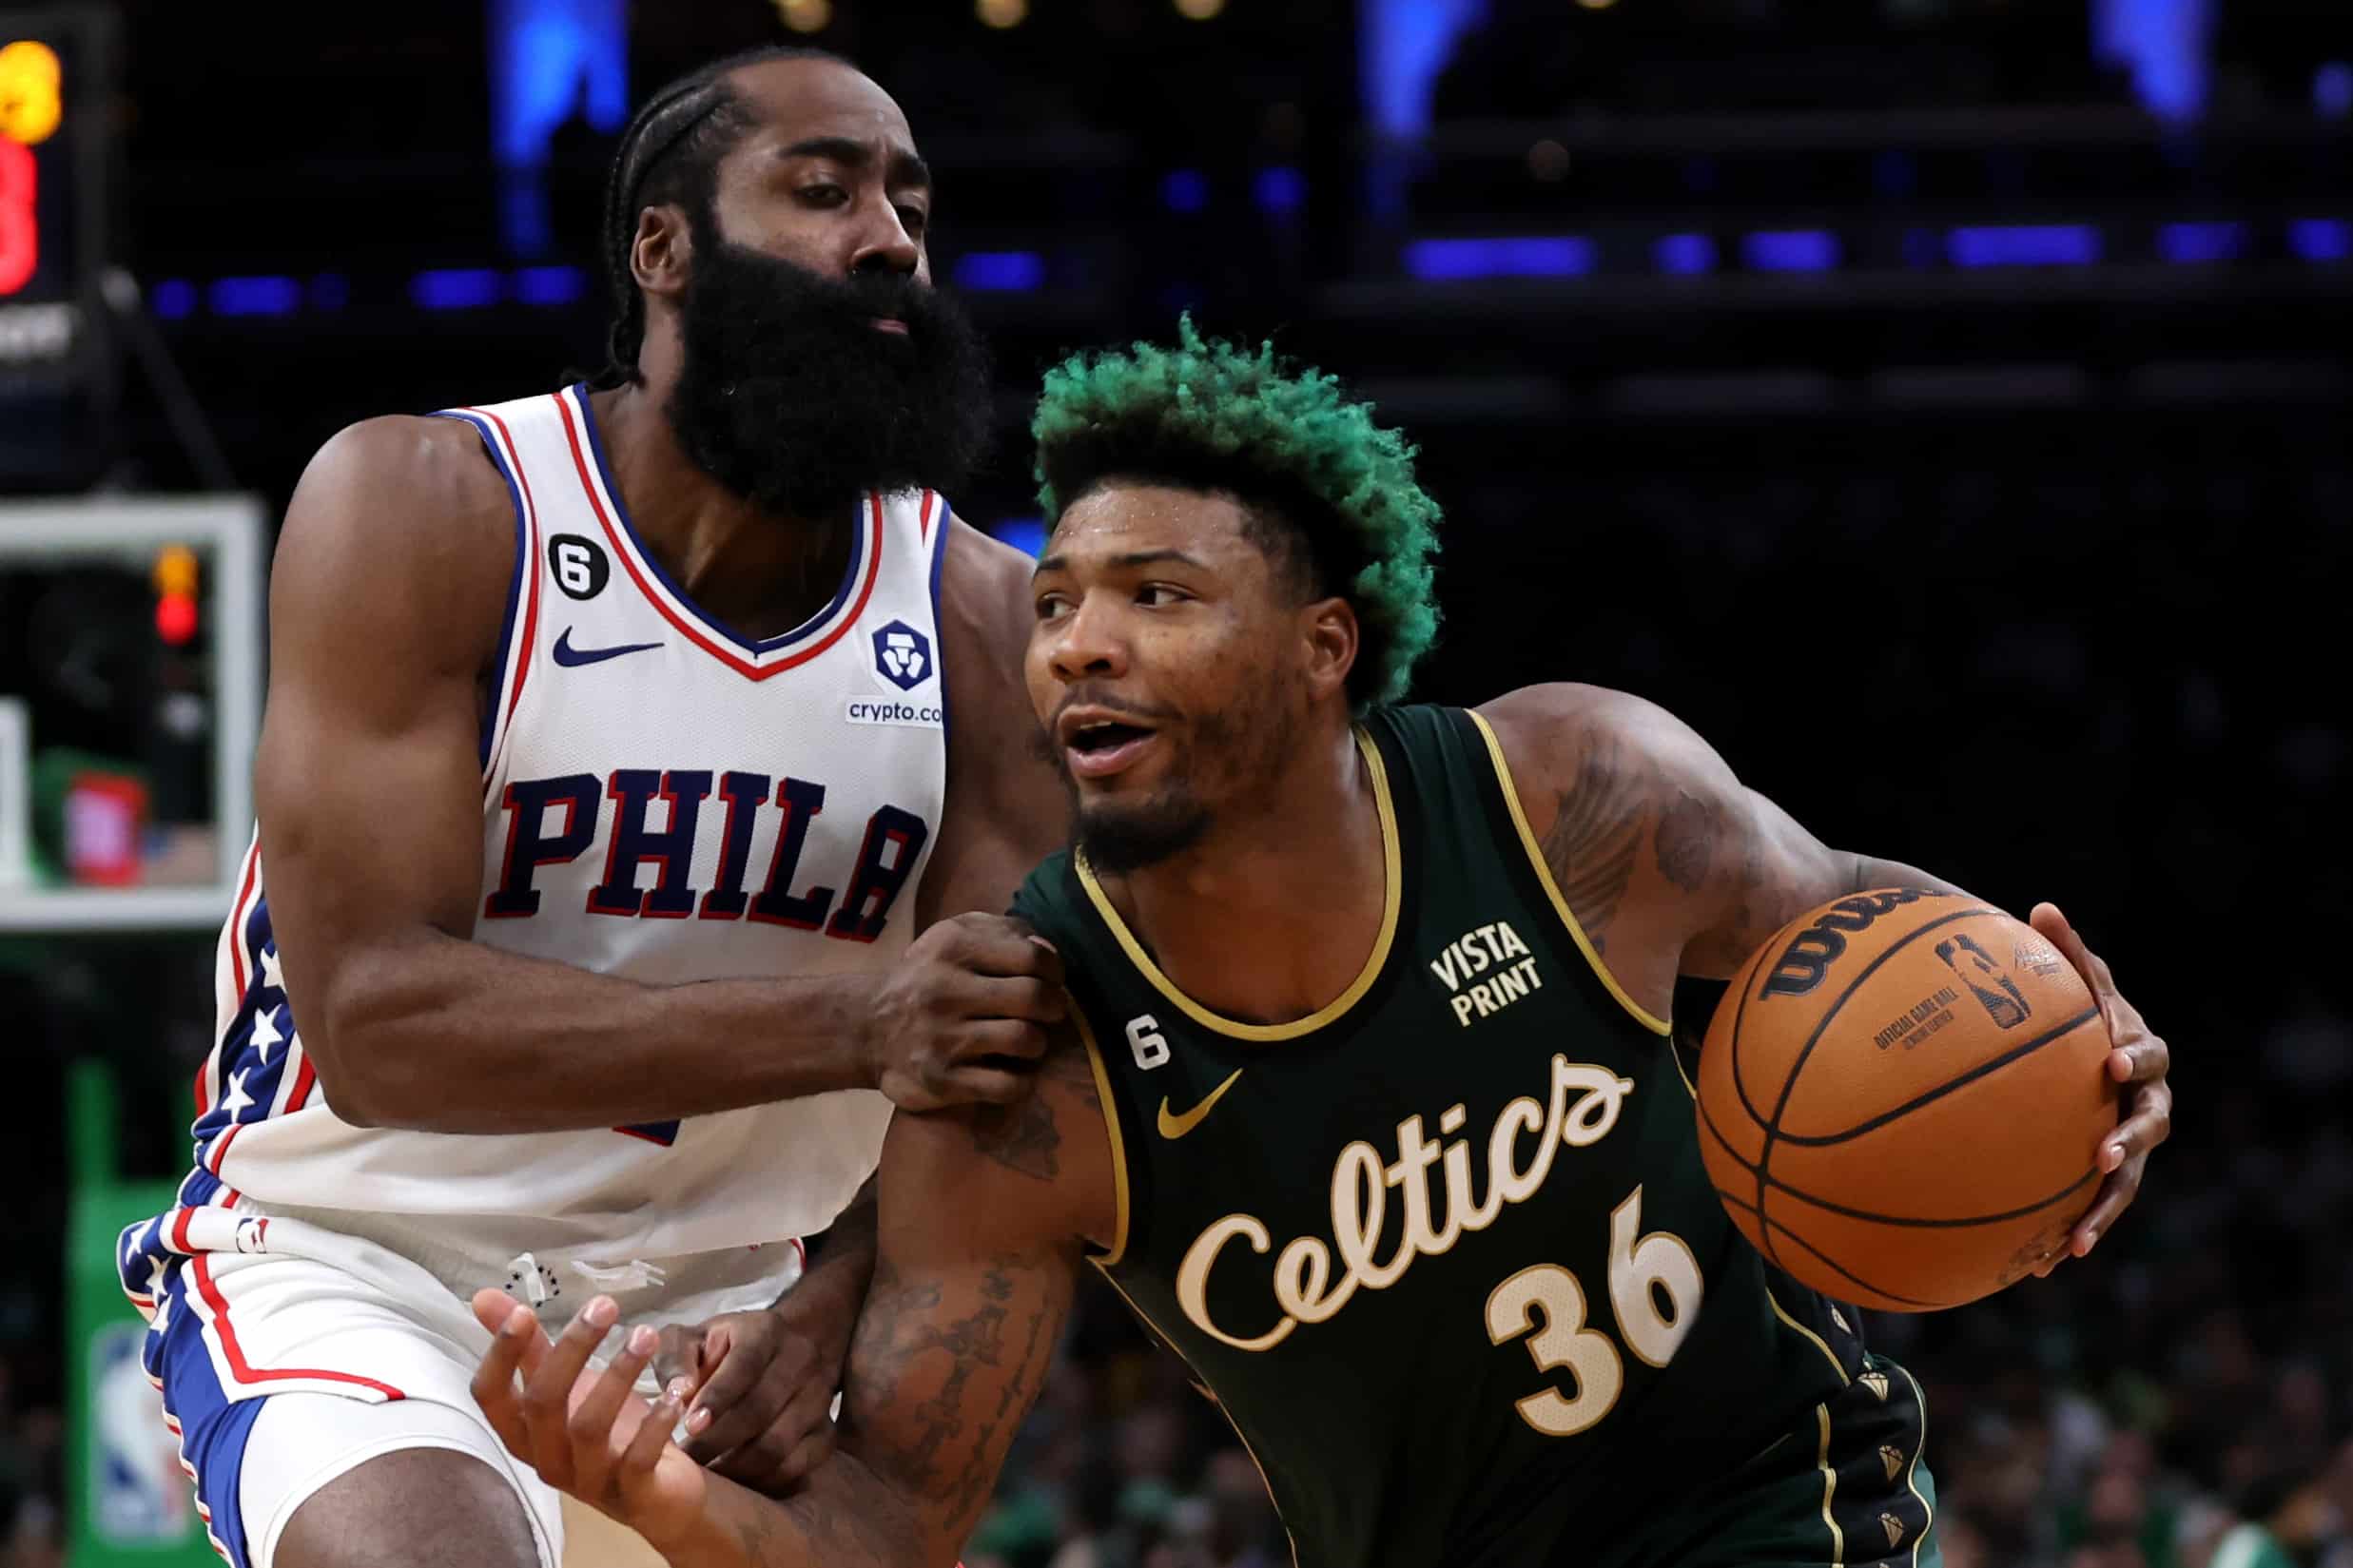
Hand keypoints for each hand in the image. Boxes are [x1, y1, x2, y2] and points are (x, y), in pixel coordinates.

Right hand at [469, 1291, 708, 1554]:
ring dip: (620, 1374)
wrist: (659, 1495)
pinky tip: (674, 1392)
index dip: (500, 1356)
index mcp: (524, 1432)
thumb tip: (483, 1296)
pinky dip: (656, 1423)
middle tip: (606, 1305)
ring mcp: (588, 1480)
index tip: (524, 1310)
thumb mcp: (568, 1386)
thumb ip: (530, 1348)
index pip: (491, 1397)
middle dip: (573, 1348)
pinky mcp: (633, 1494)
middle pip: (543, 1403)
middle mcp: (547, 1459)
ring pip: (589, 1427)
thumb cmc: (606, 1433)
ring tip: (647, 1335)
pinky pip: (637, 1459)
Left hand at [652, 1293, 848, 1492]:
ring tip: (709, 1475)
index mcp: (764, 1332)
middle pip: (761, 1409)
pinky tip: (740, 1481)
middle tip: (687, 1462)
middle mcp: (799, 1360)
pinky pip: (800, 1464)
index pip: (745, 1365)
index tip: (690, 1426)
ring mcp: (818, 1397)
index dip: (718, 1397)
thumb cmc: (726, 1349)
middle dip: (718, 1441)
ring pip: (780, 1442)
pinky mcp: (826, 1429)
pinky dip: (766, 1480)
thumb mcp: (694, 1337)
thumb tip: (677, 1391)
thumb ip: (674, 1357)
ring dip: (738, 1466)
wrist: (790, 1347)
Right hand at [860, 913, 1064, 1111]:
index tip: (1051, 980)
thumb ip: (1002, 932)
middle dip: (1053, 1007)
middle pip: (1034, 998)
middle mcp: (945, 991)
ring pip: (1025, 1040)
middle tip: (1047, 1013)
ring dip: (1038, 1044)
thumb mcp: (953, 937)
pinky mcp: (941, 1081)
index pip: (1031, 957)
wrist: (867, 1028)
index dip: (1054, 971)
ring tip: (1027, 1042)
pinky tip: (1013, 1071)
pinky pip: (1007, 1085)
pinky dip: (1022, 1081)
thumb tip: (1049, 951)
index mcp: (952, 948)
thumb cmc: (926, 978)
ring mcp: (942, 1038)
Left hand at [2030, 902, 2171, 1273]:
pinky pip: (2093, 1206)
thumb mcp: (2075, 980)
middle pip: (2150, 1127)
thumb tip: (2043, 908)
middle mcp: (2147, 1103)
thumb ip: (2064, 951)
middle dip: (2130, 1142)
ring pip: (2128, 1182)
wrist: (2094, 1055)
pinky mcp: (2106, 1175)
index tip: (2110, 1060)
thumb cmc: (2083, 1011)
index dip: (2132, 1056)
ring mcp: (2131, 1143)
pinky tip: (2039, 1264)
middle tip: (2103, 1155)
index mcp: (2139, 1053)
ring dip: (2103, 1211)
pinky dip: (2071, 1231)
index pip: (2144, 1054)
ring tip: (2074, 1241)